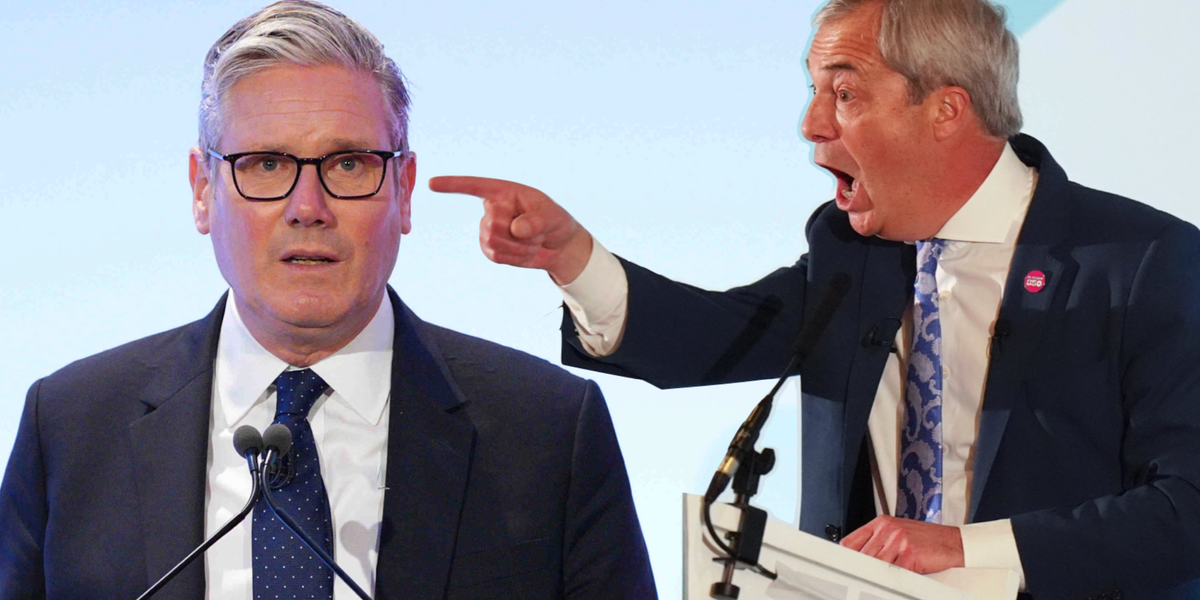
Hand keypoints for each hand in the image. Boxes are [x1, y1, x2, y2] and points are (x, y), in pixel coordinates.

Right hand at [429, 176, 592, 283]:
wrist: (558, 246)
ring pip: (493, 242)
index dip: (452, 185)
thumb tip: (515, 228)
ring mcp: (488, 230)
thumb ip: (536, 220)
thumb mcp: (551, 216)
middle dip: (519, 233)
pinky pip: (496, 256)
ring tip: (532, 241)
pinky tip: (524, 251)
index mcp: (503, 192)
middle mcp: (492, 209)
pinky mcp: (490, 249)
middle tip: (536, 231)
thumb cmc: (555, 221)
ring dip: (519, 246)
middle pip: (492, 223)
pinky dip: (515, 257)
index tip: (431, 183)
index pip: (474, 187)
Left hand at [840, 515, 963, 573]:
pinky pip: (893, 572)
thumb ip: (877, 541)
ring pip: (875, 565)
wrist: (952, 541)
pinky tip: (896, 578)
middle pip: (862, 555)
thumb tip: (858, 557)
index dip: (844, 556)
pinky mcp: (909, 554)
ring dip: (877, 575)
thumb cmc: (925, 538)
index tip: (840, 566)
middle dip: (861, 569)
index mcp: (881, 523)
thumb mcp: (897, 532)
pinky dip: (892, 578)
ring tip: (878, 580)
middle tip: (858, 578)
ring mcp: (898, 540)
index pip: (851, 541)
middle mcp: (888, 529)